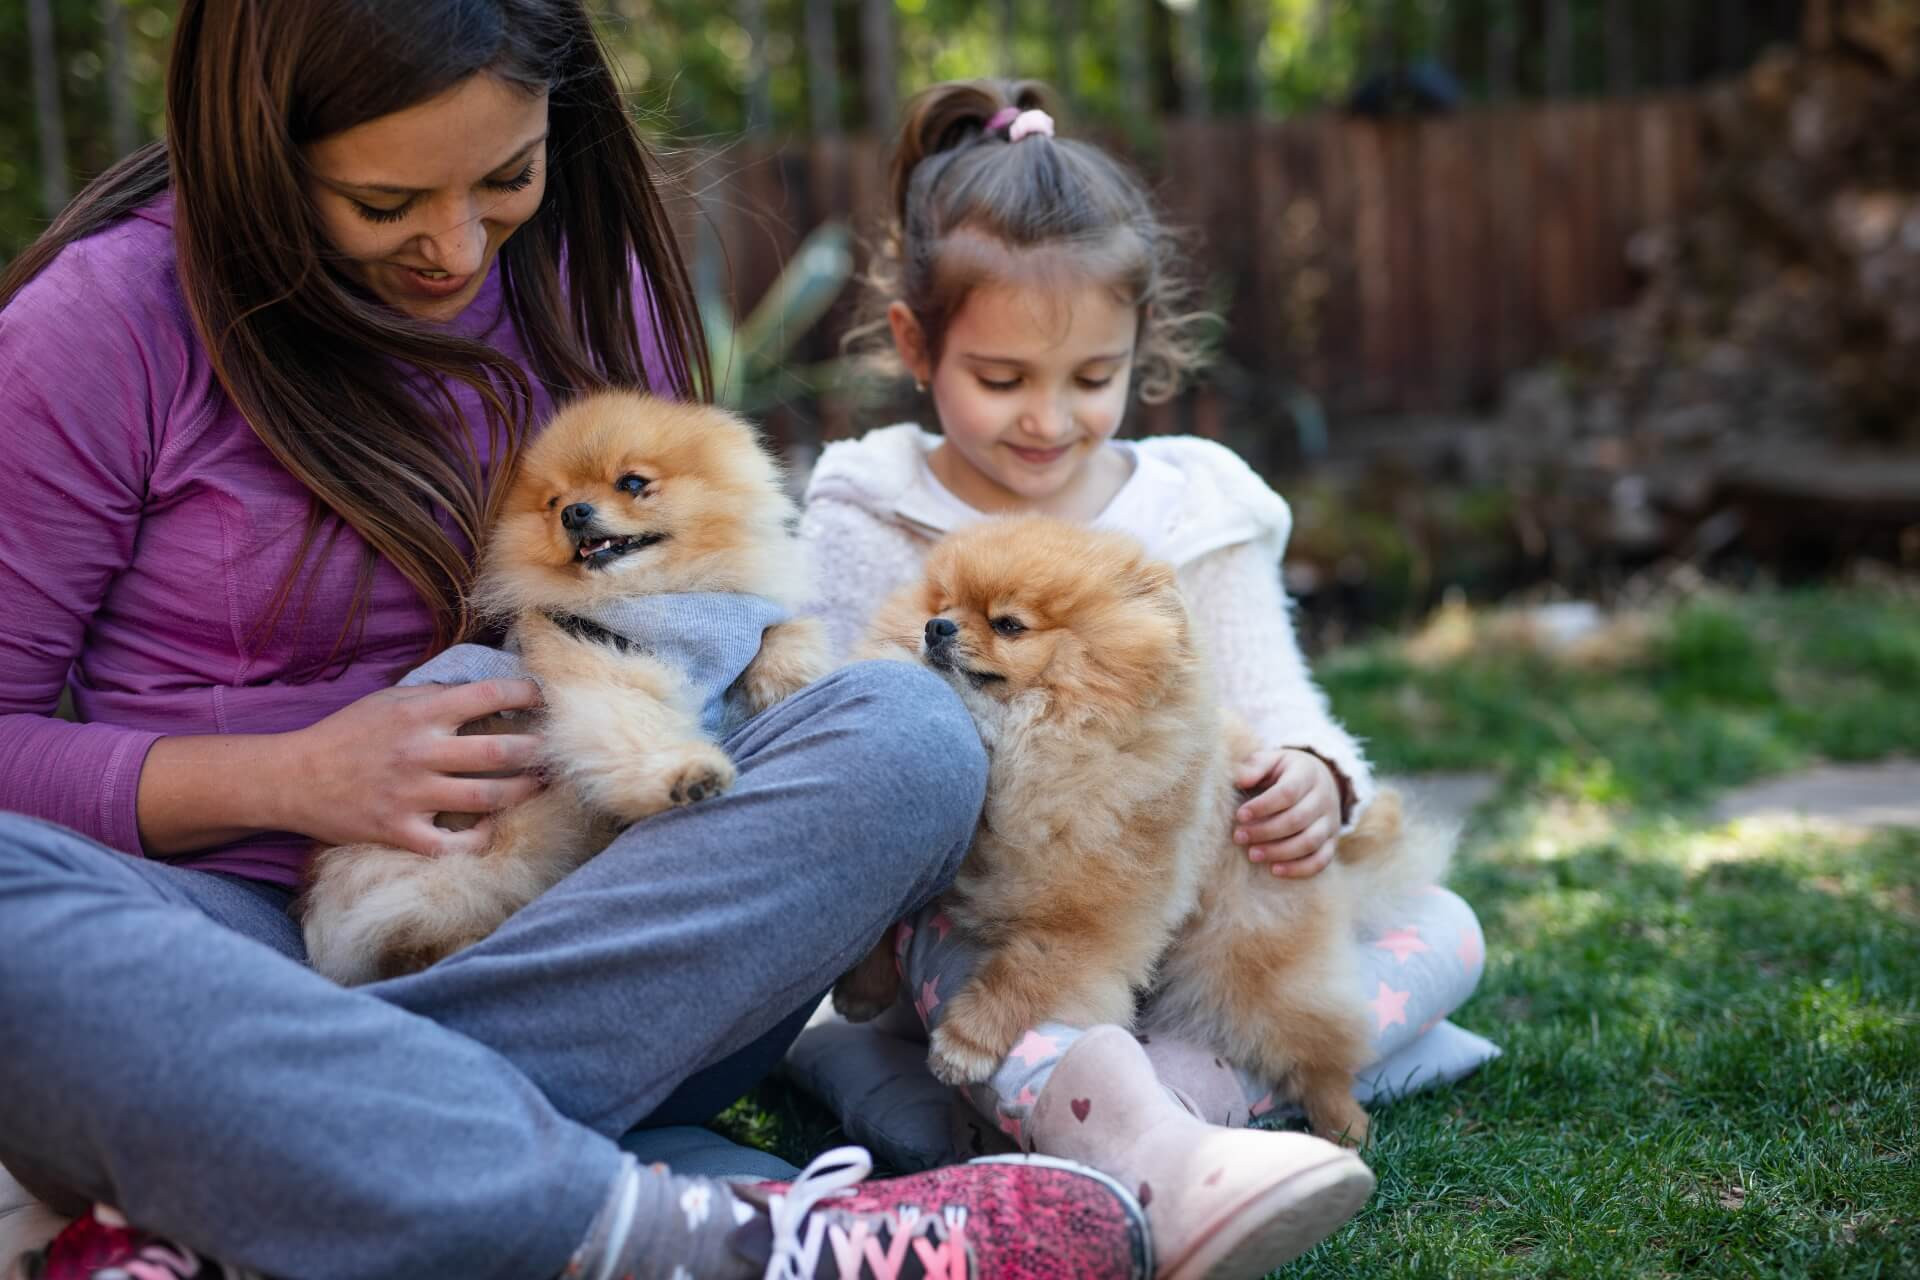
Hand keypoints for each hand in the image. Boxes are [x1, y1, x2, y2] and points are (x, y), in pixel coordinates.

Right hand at [276, 679, 545, 857]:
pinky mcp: (400, 832)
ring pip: (488, 798)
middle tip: (558, 751)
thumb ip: (436, 695)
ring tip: (541, 785)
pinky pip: (453, 845)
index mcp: (421, 712)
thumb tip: (485, 692)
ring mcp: (412, 795)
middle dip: (539, 751)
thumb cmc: (347, 734)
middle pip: (501, 752)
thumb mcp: (389, 700)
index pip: (489, 695)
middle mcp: (421, 752)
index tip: (545, 698)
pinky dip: (480, 839)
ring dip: (523, 792)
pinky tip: (492, 827)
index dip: (527, 693)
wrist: (293, 778)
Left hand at [1231, 748, 1341, 877]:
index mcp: (1308, 774)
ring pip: (1309, 842)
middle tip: (1239, 837)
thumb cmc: (1284, 772)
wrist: (1319, 779)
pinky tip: (1275, 870)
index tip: (1240, 815)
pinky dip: (1299, 868)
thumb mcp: (1271, 760)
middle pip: (1297, 819)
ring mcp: (1331, 821)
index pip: (1288, 792)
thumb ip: (1254, 766)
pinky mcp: (1332, 841)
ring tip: (1253, 855)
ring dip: (1279, 852)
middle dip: (1265, 831)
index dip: (1263, 806)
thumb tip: (1240, 779)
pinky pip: (1321, 860)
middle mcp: (1324, 798)